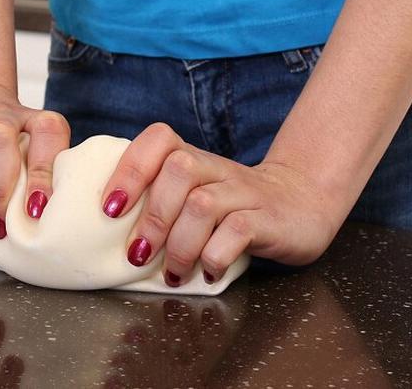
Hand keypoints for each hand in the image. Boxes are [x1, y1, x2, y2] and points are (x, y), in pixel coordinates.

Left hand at [102, 123, 338, 286]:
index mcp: (194, 159)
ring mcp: (245, 191)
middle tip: (139, 254)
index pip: (159, 139)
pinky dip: (215, 256)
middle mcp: (218, 169)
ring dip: (179, 246)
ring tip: (173, 272)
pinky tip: (208, 271)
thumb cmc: (232, 205)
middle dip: (153, 217)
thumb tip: (112, 234)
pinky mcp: (269, 218)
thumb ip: (162, 201)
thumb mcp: (197, 192)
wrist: (300, 201)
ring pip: (203, 204)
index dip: (129, 170)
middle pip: (179, 170)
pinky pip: (237, 231)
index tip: (111, 209)